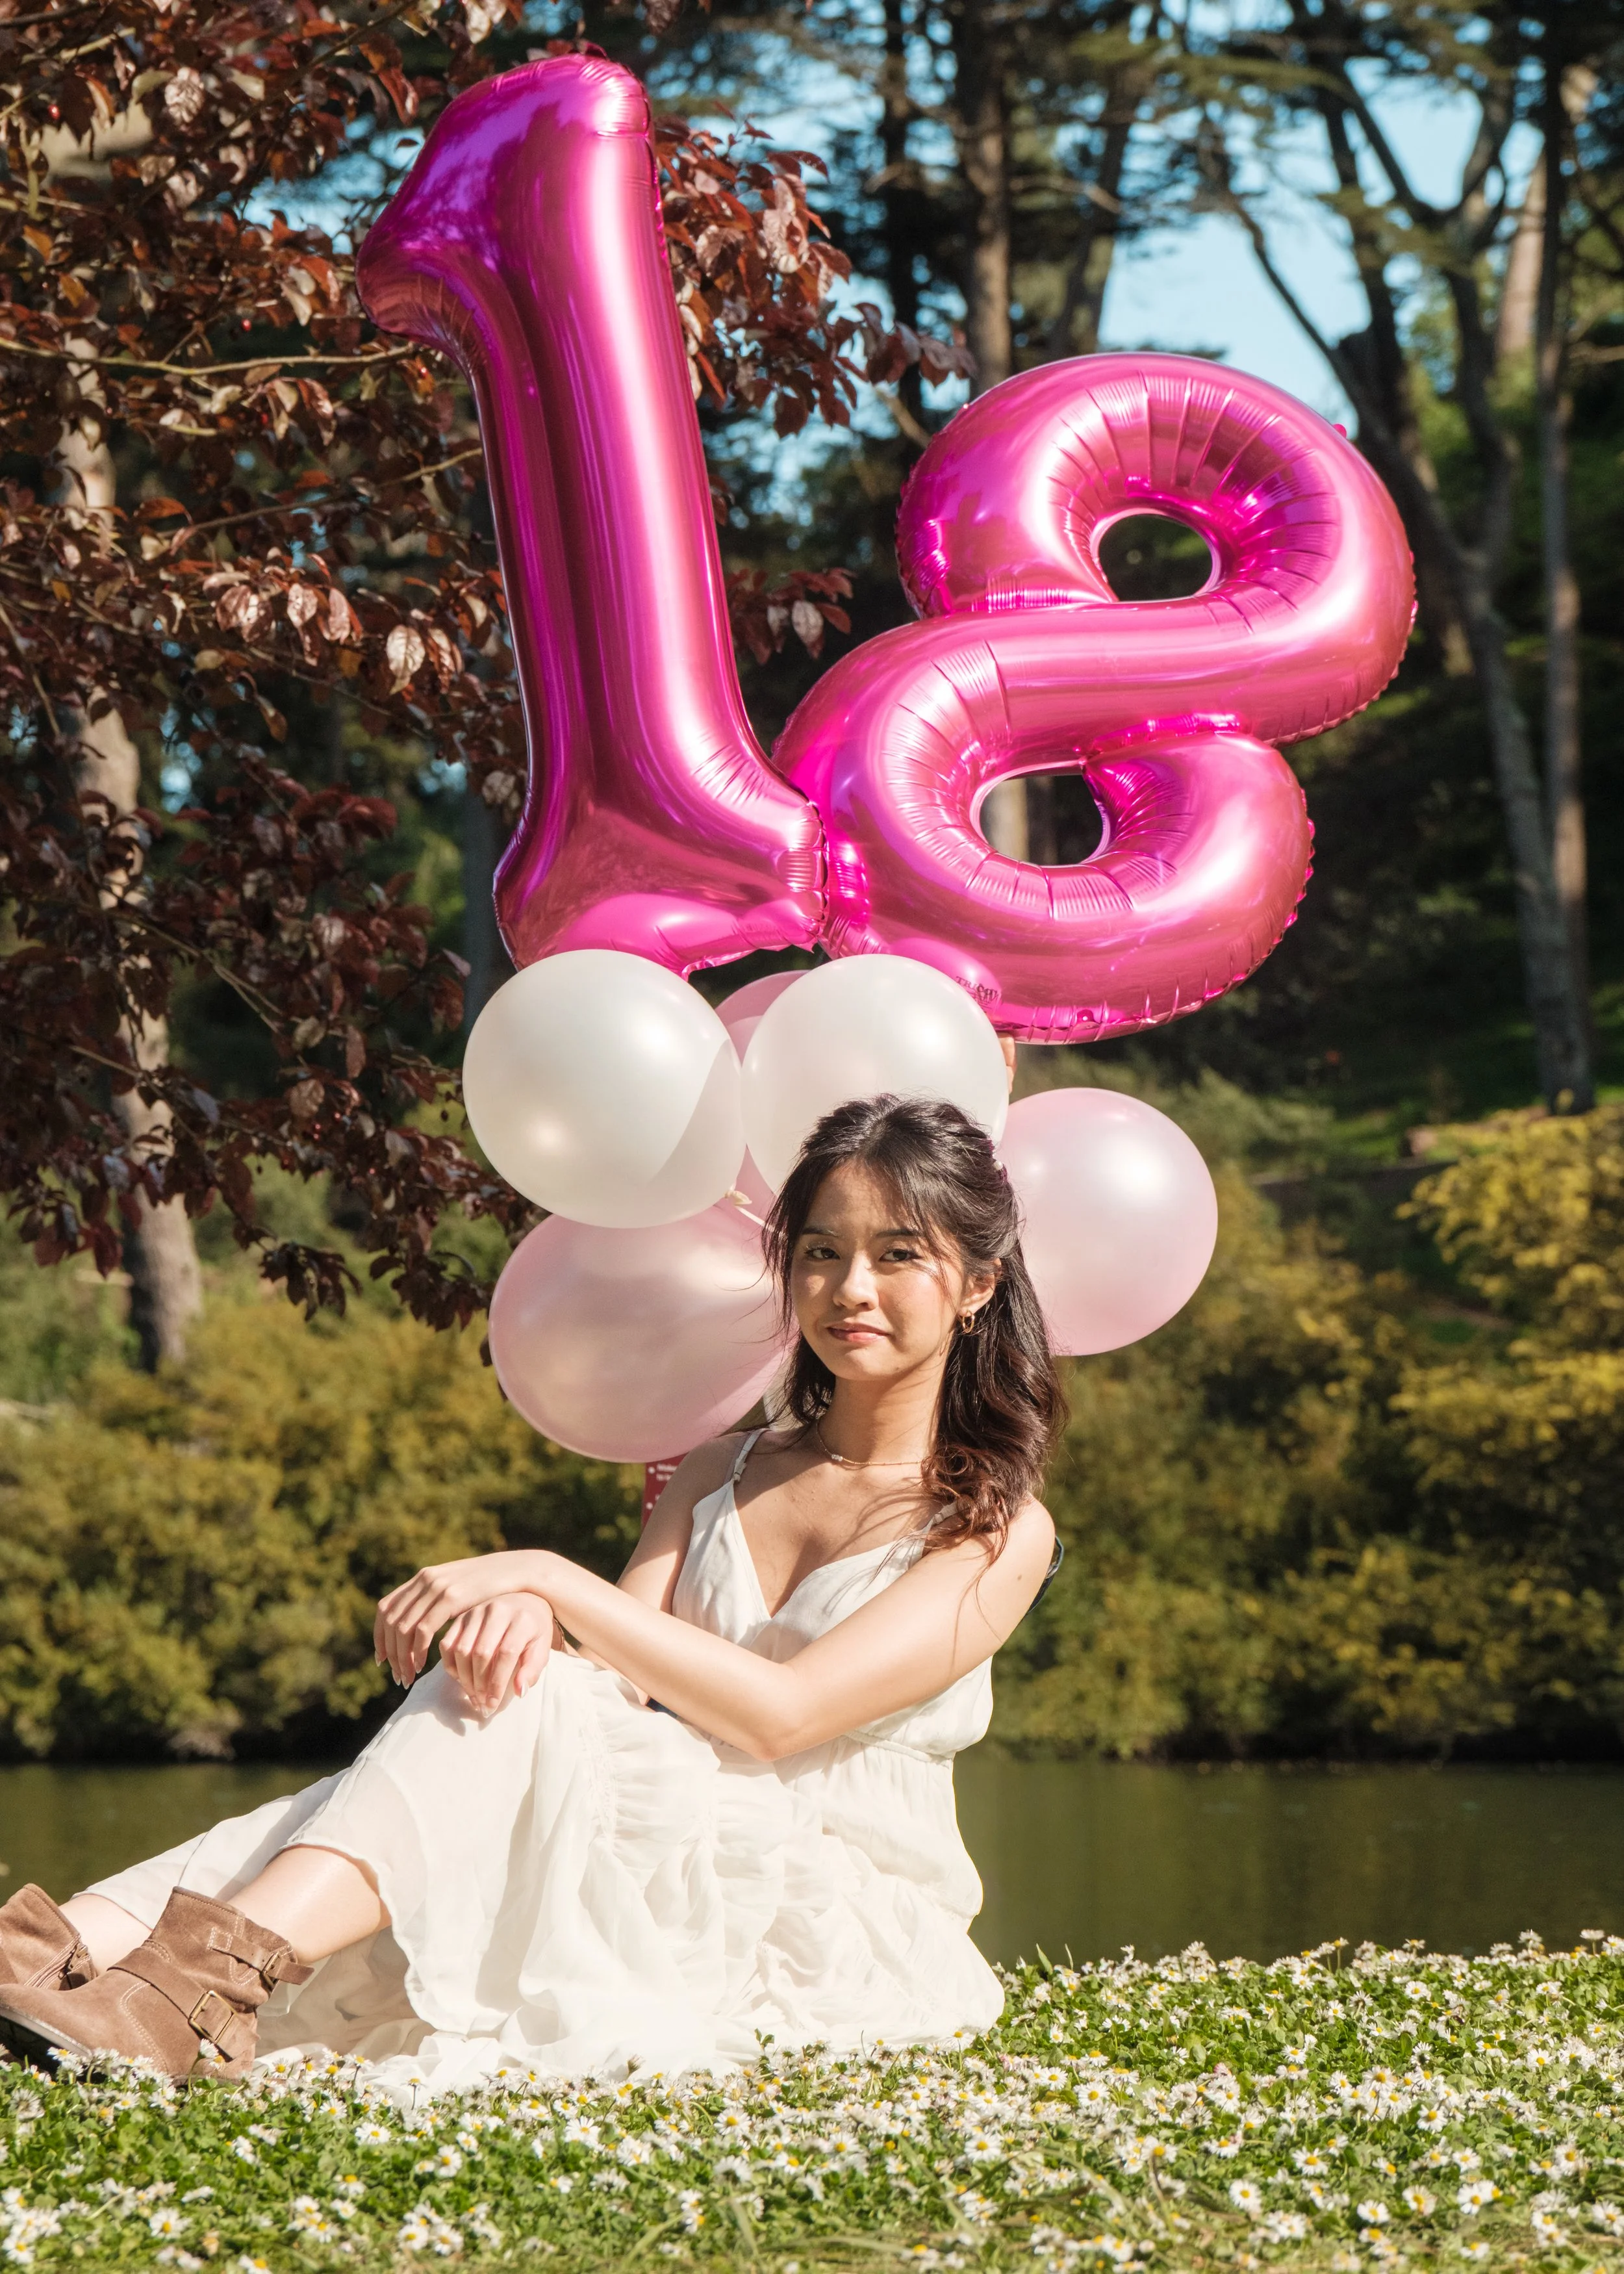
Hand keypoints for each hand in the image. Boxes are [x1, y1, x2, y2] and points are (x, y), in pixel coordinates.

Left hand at [374, 1551, 541, 1687]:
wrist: (516, 1571)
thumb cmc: (488, 1586)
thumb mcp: (456, 1588)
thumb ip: (437, 1600)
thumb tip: (418, 1619)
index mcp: (423, 1577)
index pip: (385, 1608)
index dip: (379, 1635)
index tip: (381, 1659)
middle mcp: (425, 1579)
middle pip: (391, 1621)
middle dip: (390, 1653)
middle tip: (396, 1675)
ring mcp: (437, 1587)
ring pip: (403, 1628)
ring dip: (402, 1657)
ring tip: (408, 1676)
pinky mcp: (451, 1597)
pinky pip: (423, 1629)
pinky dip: (417, 1651)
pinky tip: (422, 1665)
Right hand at [439, 1592, 556, 1715]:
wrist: (525, 1601)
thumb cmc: (534, 1630)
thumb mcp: (541, 1649)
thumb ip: (532, 1670)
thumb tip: (518, 1692)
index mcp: (521, 1619)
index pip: (506, 1654)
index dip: (497, 1683)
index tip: (493, 1704)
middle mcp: (497, 1611)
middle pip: (480, 1653)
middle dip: (479, 1684)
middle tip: (482, 1704)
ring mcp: (476, 1612)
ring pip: (461, 1649)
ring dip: (464, 1678)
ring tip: (473, 1695)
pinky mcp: (461, 1616)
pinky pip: (447, 1644)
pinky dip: (450, 1665)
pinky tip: (461, 1678)